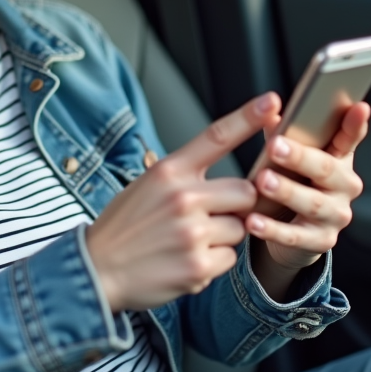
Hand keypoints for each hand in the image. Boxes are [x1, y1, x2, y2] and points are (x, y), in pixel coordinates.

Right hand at [85, 93, 280, 312]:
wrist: (98, 269)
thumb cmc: (125, 226)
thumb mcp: (148, 185)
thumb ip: (188, 177)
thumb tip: (235, 179)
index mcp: (169, 171)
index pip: (217, 136)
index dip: (248, 117)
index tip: (272, 103)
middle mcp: (183, 197)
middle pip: (245, 192)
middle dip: (236, 205)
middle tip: (208, 216)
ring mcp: (192, 233)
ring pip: (240, 228)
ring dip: (223, 236)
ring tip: (189, 241)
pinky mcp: (198, 266)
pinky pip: (230, 258)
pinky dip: (214, 261)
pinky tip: (186, 261)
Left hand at [246, 102, 368, 278]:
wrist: (297, 231)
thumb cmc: (296, 182)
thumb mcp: (292, 158)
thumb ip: (283, 135)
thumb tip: (269, 113)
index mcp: (340, 158)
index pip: (350, 137)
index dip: (355, 124)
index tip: (358, 107)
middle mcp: (345, 186)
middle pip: (326, 169)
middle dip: (300, 157)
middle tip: (275, 146)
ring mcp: (336, 215)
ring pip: (312, 202)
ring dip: (286, 191)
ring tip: (263, 181)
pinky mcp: (322, 241)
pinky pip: (296, 236)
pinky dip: (273, 229)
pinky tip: (253, 221)